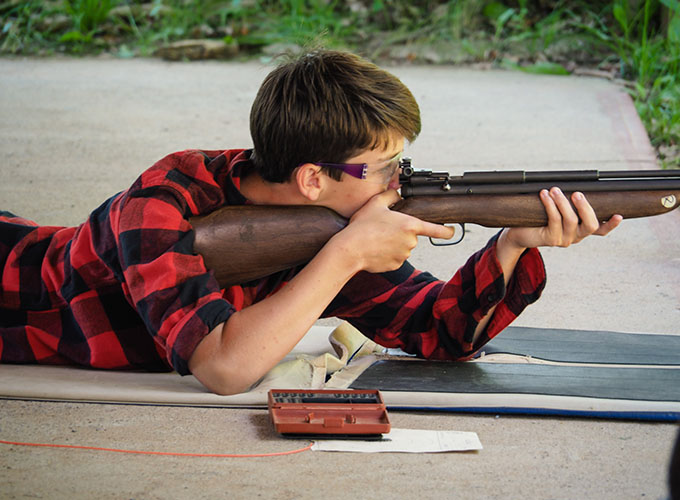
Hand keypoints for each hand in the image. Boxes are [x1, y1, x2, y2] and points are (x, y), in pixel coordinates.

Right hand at [333, 189, 454, 272]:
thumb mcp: (376, 204)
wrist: (350, 250)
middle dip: (401, 233)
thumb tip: (397, 192)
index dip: (447, 231)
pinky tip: (376, 249)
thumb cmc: (362, 226)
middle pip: (412, 236)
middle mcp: (411, 242)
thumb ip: (391, 195)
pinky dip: (388, 254)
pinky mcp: (395, 265)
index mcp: (410, 225)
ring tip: (377, 238)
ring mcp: (404, 255)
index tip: (452, 230)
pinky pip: (395, 258)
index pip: (437, 230)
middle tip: (383, 229)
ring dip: (394, 243)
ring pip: (403, 247)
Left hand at [503, 187, 622, 250]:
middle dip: (585, 207)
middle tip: (577, 193)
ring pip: (570, 220)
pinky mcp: (551, 239)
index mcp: (581, 230)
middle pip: (590, 225)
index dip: (611, 224)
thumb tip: (576, 183)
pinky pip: (554, 220)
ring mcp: (564, 240)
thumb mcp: (557, 209)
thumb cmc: (539, 217)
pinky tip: (544, 195)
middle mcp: (575, 237)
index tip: (619, 215)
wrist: (519, 231)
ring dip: (563, 202)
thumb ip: (569, 202)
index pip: (601, 230)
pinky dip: (550, 205)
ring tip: (555, 189)